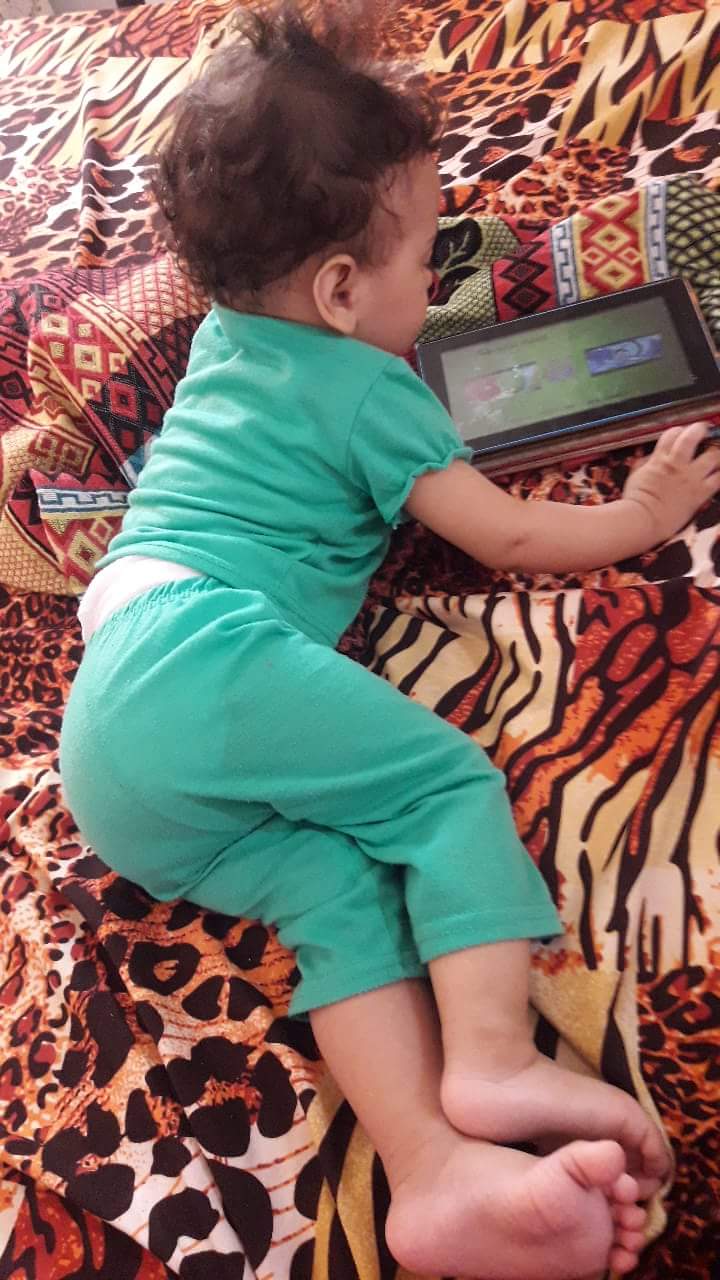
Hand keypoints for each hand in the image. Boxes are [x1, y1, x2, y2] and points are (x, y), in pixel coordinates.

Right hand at [621, 421, 719, 545]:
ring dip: (717, 450)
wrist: (643, 520)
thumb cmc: (635, 501)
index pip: (672, 434)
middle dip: (700, 430)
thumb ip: (645, 463)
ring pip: (713, 455)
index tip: (681, 432)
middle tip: (704, 431)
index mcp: (660, 459)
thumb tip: (648, 457)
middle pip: (694, 437)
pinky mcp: (700, 492)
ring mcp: (691, 477)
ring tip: (716, 451)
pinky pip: (719, 479)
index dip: (678, 430)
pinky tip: (719, 471)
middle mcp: (677, 464)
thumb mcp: (635, 476)